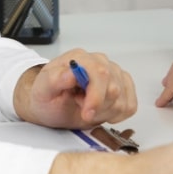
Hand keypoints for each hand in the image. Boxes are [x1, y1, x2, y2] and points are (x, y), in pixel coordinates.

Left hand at [14, 48, 136, 128]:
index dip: (96, 97)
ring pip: (122, 99)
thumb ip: (54, 80)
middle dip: (98, 108)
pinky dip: (118, 115)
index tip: (86, 114)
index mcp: (81, 58)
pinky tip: (102, 112)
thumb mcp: (42, 90)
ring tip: (88, 109)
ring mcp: (114, 73)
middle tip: (81, 111)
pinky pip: (130, 105)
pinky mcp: (123, 86)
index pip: (100, 73)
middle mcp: (100, 61)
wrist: (51, 105)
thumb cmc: (47, 97)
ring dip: (105, 112)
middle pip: (114, 88)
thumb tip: (71, 73)